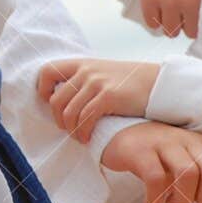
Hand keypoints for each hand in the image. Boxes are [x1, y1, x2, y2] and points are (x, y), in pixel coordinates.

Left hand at [37, 57, 159, 142]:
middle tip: (68, 130)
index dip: (43, 90)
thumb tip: (64, 97)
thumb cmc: (130, 83)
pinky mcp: (108, 96)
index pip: (47, 72)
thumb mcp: (103, 73)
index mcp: (82, 64)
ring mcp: (96, 82)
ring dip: (71, 130)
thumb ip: (84, 80)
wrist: (158, 83)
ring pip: (68, 113)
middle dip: (58, 120)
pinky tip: (88, 138)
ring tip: (79, 137)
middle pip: (55, 100)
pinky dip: (83, 133)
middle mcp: (86, 70)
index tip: (51, 105)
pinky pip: (85, 119)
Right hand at [101, 121, 201, 202]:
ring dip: (181, 198)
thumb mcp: (192, 180)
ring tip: (169, 202)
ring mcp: (164, 143)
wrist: (124, 137)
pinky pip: (155, 177)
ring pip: (186, 172)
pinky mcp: (140, 150)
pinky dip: (156, 198)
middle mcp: (189, 141)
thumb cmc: (163, 160)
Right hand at [129, 0, 201, 37]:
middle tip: (180, 9)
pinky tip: (158, 5)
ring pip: (167, 30)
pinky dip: (153, 17)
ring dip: (168, 22)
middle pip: (184, 33)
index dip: (195, 23)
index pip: (200, 30)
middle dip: (182, 24)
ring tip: (169, 7)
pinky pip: (151, 22)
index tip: (192, 15)